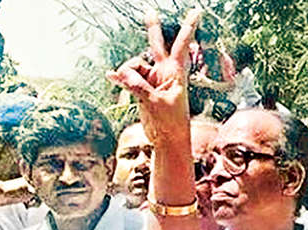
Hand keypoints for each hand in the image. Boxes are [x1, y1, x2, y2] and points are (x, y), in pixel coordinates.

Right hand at [106, 9, 200, 144]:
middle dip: (153, 28)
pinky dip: (120, 78)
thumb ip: (137, 86)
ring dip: (127, 74)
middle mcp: (164, 73)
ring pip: (133, 66)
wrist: (167, 140)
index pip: (182, 44)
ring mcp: (152, 80)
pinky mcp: (142, 89)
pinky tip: (110, 77)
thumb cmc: (170, 123)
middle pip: (156, 45)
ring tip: (127, 87)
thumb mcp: (155, 103)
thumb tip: (119, 74)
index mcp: (175, 72)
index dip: (188, 27)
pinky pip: (127, 78)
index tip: (197, 11)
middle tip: (150, 10)